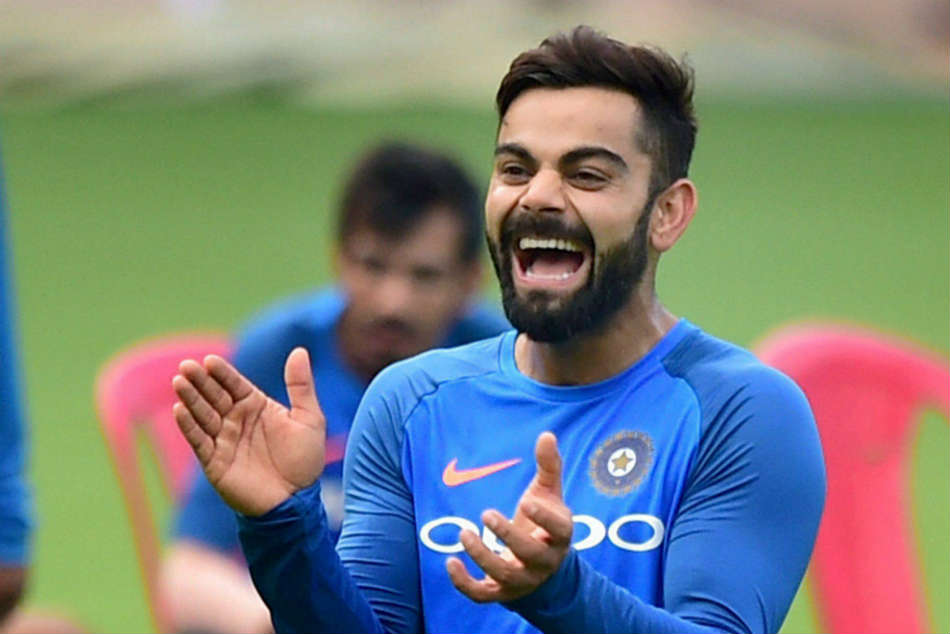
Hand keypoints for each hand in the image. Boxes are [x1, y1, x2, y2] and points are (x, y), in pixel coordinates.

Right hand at [172, 347, 325, 515]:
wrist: (296, 501)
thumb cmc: (304, 459)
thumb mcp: (309, 418)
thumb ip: (301, 385)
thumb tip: (299, 350)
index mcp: (256, 406)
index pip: (234, 383)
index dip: (221, 372)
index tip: (209, 360)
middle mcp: (236, 420)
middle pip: (214, 395)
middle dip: (199, 381)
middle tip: (186, 366)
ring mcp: (224, 440)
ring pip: (203, 414)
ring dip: (190, 399)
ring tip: (179, 382)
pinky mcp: (215, 461)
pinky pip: (199, 441)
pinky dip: (188, 426)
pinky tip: (179, 410)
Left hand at [446, 432, 572, 602]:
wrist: (544, 567)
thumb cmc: (544, 522)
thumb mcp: (549, 493)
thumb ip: (548, 466)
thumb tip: (547, 434)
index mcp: (560, 535)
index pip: (559, 530)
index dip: (544, 518)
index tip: (526, 501)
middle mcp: (544, 562)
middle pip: (530, 555)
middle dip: (508, 536)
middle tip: (486, 513)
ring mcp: (523, 580)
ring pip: (504, 575)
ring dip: (482, 556)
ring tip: (463, 533)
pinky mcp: (502, 593)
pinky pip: (483, 595)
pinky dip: (464, 584)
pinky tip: (450, 562)